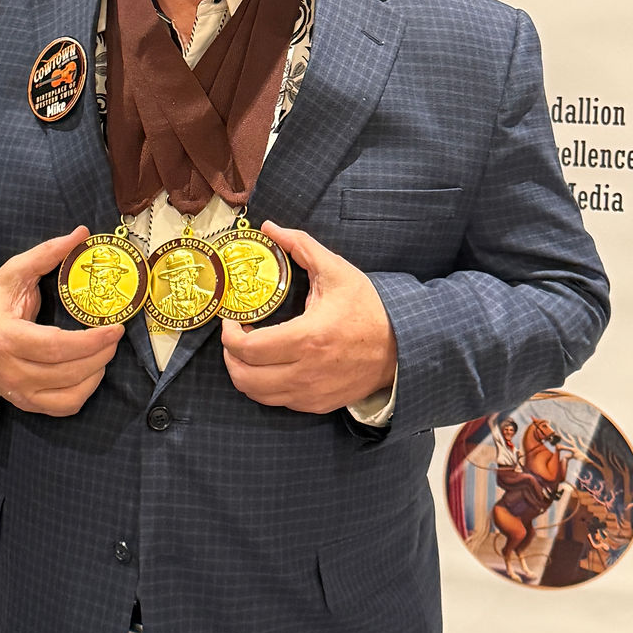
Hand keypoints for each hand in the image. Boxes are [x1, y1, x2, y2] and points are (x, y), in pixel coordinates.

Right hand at [0, 227, 123, 416]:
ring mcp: (19, 393)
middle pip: (68, 371)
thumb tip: (81, 234)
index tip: (115, 328)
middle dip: (101, 354)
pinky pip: (65, 407)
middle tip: (116, 334)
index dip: (91, 340)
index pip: (56, 346)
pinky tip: (91, 370)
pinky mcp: (27, 403)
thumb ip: (46, 254)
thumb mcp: (11, 273)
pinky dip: (85, 390)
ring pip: (70, 394)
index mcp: (7, 339)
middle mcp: (12, 371)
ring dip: (97, 372)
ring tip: (106, 349)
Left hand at [221, 221, 397, 413]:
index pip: (248, 348)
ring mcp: (311, 393)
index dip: (229, 334)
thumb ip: (301, 246)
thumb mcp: (337, 271)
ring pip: (256, 394)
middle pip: (244, 377)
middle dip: (230, 355)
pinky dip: (265, 385)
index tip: (233, 318)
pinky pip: (277, 401)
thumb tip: (270, 228)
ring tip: (249, 350)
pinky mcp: (317, 404)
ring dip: (244, 372)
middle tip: (236, 335)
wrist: (402, 348)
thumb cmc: (370, 309)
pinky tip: (272, 364)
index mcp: (307, 339)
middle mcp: (305, 372)